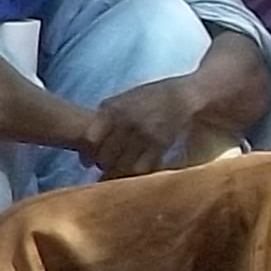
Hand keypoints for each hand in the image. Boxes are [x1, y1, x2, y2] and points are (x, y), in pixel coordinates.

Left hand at [84, 73, 213, 177]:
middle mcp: (126, 121)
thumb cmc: (150, 97)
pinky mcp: (160, 144)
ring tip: (117, 175)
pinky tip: (134, 174)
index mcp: (113, 109)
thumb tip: (86, 139)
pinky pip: (142, 167)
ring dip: (117, 173)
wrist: (184, 96)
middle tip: (103, 170)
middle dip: (102, 166)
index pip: (90, 139)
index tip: (87, 162)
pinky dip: (135, 174)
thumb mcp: (124, 98)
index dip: (87, 154)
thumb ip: (105, 115)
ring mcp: (144, 134)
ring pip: (122, 165)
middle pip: (105, 156)